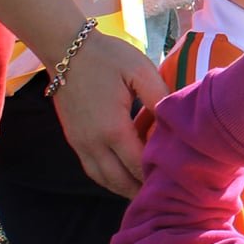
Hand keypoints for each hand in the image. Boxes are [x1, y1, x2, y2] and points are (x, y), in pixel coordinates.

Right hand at [50, 31, 169, 196]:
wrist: (66, 49)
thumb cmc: (108, 57)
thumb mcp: (140, 70)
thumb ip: (159, 98)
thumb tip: (176, 122)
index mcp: (112, 128)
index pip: (137, 165)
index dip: (157, 176)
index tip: (178, 181)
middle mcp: (93, 143)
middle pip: (120, 181)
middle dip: (142, 190)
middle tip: (167, 193)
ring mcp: (80, 144)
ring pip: (104, 180)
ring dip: (125, 189)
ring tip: (147, 191)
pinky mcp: (73, 140)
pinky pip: (92, 170)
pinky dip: (110, 180)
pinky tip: (125, 177)